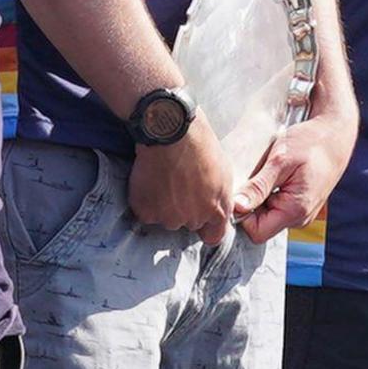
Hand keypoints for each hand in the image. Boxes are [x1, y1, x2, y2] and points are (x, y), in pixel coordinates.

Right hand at [127, 121, 238, 242]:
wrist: (172, 131)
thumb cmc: (201, 145)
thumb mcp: (223, 173)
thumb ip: (219, 198)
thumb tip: (214, 207)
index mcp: (217, 210)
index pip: (213, 237)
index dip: (205, 228)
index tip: (198, 216)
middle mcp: (194, 219)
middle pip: (186, 225)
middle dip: (182, 210)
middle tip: (176, 184)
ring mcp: (169, 217)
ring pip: (164, 219)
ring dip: (162, 205)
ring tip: (162, 178)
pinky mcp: (146, 212)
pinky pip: (145, 212)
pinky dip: (144, 199)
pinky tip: (149, 179)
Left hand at [237, 109, 355, 241]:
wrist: (335, 135)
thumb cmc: (310, 143)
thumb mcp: (280, 161)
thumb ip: (258, 187)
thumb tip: (236, 207)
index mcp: (295, 211)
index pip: (256, 232)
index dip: (243, 214)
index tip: (241, 190)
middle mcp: (300, 218)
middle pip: (260, 225)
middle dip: (252, 204)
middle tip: (256, 176)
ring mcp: (301, 213)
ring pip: (268, 216)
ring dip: (261, 197)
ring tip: (270, 173)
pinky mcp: (301, 206)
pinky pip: (277, 207)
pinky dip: (271, 193)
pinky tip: (277, 175)